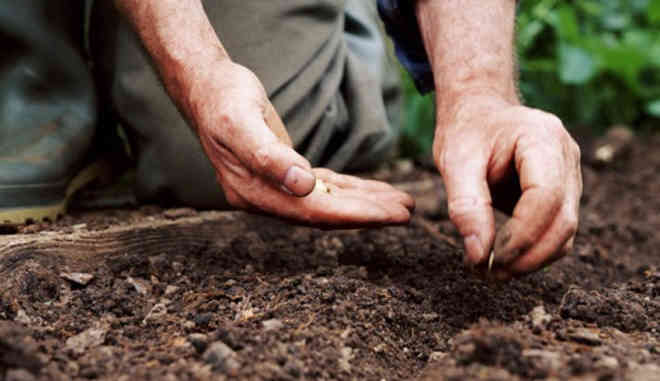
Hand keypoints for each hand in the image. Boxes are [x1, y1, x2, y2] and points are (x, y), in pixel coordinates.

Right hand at [191, 61, 413, 227]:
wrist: (207, 89)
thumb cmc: (224, 102)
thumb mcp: (242, 124)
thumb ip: (270, 157)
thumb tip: (304, 186)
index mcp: (256, 194)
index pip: (315, 212)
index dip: (356, 215)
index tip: (391, 216)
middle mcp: (267, 198)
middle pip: (327, 213)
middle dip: (368, 213)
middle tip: (407, 211)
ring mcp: (276, 188)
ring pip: (329, 201)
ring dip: (365, 202)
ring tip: (401, 202)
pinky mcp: (286, 173)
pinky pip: (324, 187)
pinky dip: (350, 189)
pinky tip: (373, 190)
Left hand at [433, 94, 581, 278]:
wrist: (480, 113)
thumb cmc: (467, 131)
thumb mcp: (455, 160)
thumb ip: (466, 206)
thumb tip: (477, 255)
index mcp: (543, 139)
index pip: (546, 197)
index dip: (520, 236)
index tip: (487, 259)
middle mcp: (567, 157)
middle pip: (563, 221)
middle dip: (527, 256)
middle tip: (488, 275)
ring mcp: (571, 176)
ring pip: (565, 233)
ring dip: (531, 260)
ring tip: (490, 272)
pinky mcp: (564, 194)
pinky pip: (557, 232)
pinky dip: (533, 252)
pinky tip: (502, 259)